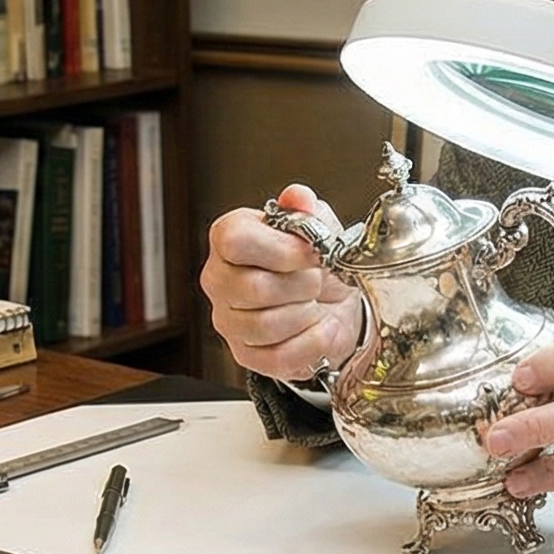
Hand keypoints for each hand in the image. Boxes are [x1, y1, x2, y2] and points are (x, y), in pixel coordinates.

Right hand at [200, 184, 365, 382]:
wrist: (334, 303)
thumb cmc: (315, 263)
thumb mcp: (318, 226)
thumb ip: (307, 210)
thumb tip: (298, 197)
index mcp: (228, 238)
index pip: (236, 242)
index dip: (282, 249)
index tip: (311, 252)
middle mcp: (219, 279)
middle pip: (254, 288)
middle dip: (301, 284)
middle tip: (318, 279)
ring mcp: (228, 320)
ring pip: (265, 325)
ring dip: (306, 314)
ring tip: (315, 302)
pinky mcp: (245, 354)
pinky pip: (277, 356)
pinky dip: (311, 343)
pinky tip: (321, 328)